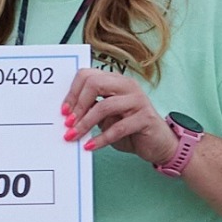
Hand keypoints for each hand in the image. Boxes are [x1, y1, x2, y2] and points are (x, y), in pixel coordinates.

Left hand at [61, 65, 179, 167]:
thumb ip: (91, 109)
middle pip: (95, 83)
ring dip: (85, 123)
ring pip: (105, 106)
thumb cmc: (129, 129)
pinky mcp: (145, 118)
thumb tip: (67, 113)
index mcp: (115, 81)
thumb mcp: (106, 117)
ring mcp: (138, 100)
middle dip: (78, 104)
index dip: (72, 92)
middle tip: (68, 122)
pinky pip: (119, 127)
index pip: (88, 75)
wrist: (158, 143)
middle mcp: (127, 86)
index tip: (63, 110)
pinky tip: (90, 146)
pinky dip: (101, 138)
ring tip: (74, 136)